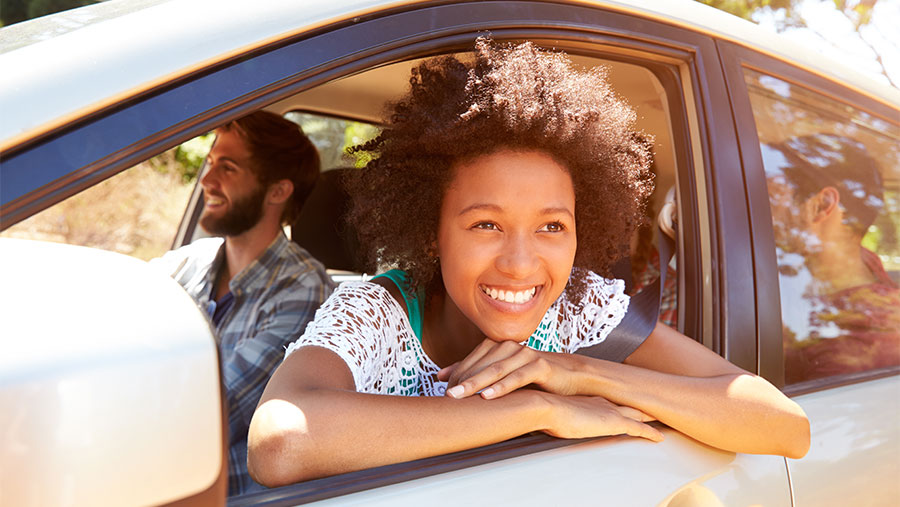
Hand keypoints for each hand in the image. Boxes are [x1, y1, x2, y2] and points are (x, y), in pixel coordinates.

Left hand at [437, 338, 582, 398]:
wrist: (572, 377)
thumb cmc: (534, 378)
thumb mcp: (502, 375)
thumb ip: (475, 373)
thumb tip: (441, 377)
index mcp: (499, 347)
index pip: (471, 360)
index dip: (456, 374)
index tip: (440, 389)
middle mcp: (510, 347)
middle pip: (480, 364)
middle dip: (461, 380)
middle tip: (445, 395)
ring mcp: (525, 355)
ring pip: (496, 370)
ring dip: (476, 383)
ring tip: (459, 396)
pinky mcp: (541, 366)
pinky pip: (517, 377)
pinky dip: (501, 387)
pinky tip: (487, 396)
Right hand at [543, 393, 663, 441]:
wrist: (546, 406)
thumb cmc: (545, 408)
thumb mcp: (554, 409)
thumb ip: (560, 412)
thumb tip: (550, 417)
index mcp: (592, 397)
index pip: (615, 399)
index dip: (627, 399)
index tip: (634, 398)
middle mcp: (605, 401)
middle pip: (632, 403)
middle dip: (645, 403)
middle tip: (660, 401)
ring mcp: (611, 411)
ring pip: (639, 413)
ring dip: (652, 415)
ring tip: (666, 415)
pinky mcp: (614, 423)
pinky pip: (639, 429)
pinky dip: (651, 433)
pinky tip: (660, 437)